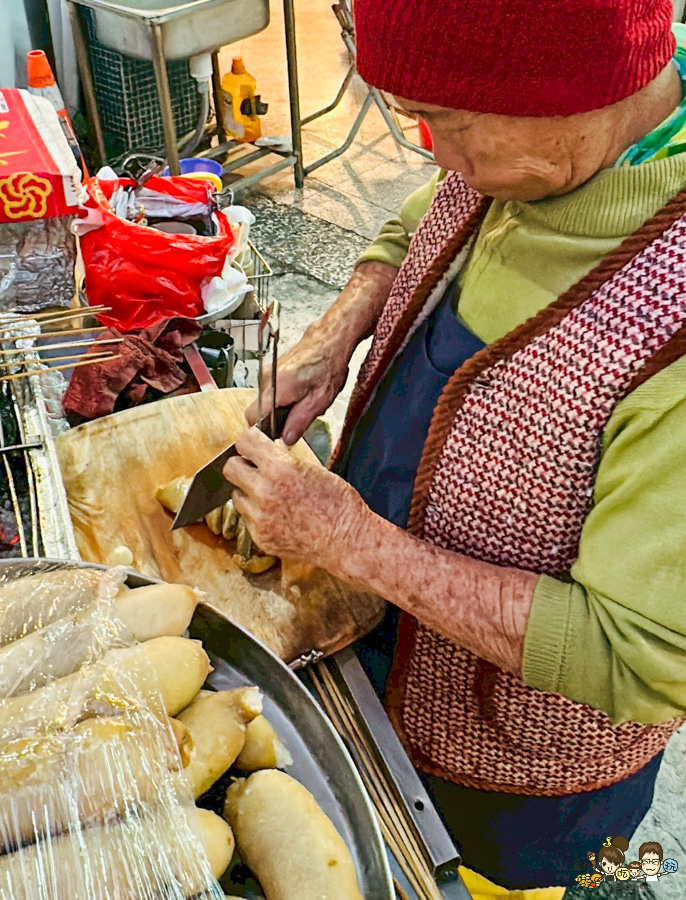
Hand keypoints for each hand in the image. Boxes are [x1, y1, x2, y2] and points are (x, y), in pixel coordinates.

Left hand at [224, 427, 372, 570]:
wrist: (348, 541)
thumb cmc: (340, 505)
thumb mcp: (314, 469)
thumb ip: (284, 461)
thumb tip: (267, 453)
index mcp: (280, 469)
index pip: (244, 442)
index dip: (250, 442)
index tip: (253, 445)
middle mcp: (264, 492)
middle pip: (230, 469)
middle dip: (241, 466)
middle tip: (254, 469)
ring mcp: (260, 518)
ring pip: (236, 496)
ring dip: (249, 493)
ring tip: (270, 496)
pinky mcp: (260, 538)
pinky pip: (247, 519)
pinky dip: (257, 515)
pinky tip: (277, 516)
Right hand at [246, 261, 398, 444]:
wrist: (329, 340)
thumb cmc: (328, 364)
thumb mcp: (319, 400)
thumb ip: (299, 422)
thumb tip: (286, 439)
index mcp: (276, 388)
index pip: (253, 419)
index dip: (265, 431)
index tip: (278, 436)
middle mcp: (266, 380)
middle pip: (258, 412)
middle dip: (275, 421)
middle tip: (297, 419)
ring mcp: (266, 374)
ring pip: (265, 403)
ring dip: (280, 409)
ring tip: (302, 402)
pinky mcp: (270, 371)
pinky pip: (270, 393)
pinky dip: (283, 398)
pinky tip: (300, 393)